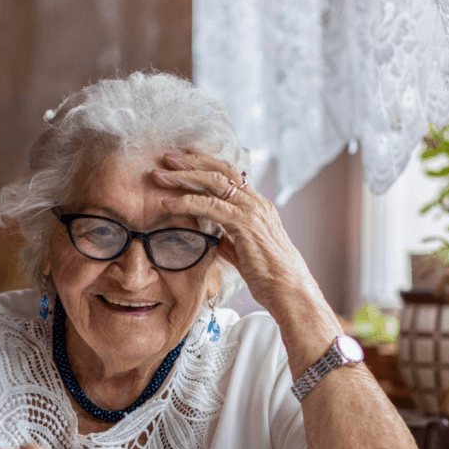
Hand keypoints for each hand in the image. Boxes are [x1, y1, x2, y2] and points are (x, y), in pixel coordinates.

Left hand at [150, 153, 319, 317]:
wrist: (288, 290)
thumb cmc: (268, 275)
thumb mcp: (242, 251)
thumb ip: (227, 238)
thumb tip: (212, 236)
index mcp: (256, 206)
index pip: (230, 175)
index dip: (206, 164)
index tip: (184, 160)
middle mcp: (256, 202)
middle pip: (221, 170)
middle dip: (191, 162)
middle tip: (166, 158)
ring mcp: (252, 211)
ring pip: (214, 182)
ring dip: (184, 176)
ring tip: (160, 175)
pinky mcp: (245, 224)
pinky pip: (210, 206)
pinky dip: (186, 202)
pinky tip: (168, 203)